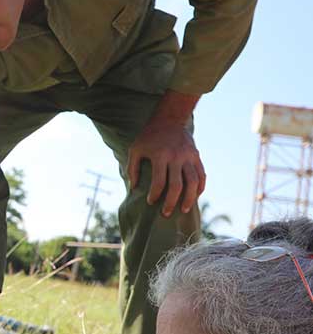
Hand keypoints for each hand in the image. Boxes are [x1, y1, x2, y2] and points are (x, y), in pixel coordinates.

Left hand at [127, 90, 204, 217]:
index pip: (159, 181)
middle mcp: (177, 157)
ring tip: (184, 210)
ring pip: (193, 182)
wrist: (169, 120)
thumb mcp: (135, 149)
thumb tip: (133, 188)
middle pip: (177, 185)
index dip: (155, 194)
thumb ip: (132, 169)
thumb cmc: (148, 137)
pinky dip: (200, 187)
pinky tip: (195, 197)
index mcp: (160, 156)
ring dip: (190, 198)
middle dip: (171, 202)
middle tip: (166, 214)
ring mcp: (189, 157)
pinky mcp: (196, 156)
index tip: (150, 202)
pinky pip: (202, 175)